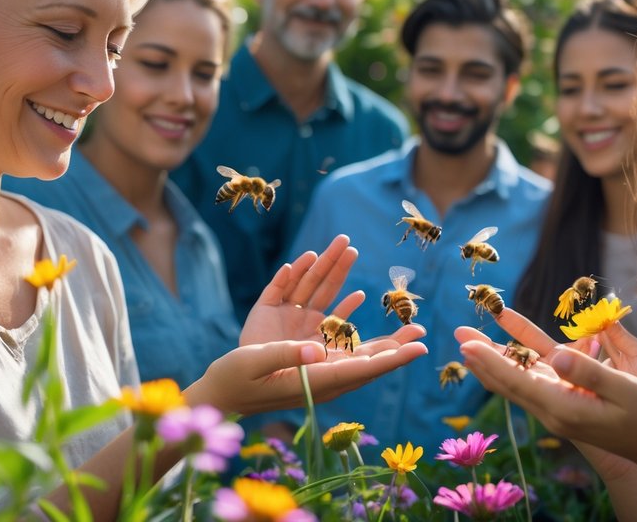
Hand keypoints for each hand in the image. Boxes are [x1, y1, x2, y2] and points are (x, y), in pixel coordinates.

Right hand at [187, 235, 427, 415]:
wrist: (215, 390)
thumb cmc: (238, 386)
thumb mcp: (260, 371)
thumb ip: (289, 357)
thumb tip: (318, 351)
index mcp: (315, 368)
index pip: (361, 360)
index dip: (392, 353)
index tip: (421, 346)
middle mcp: (310, 345)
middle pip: (346, 320)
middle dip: (364, 299)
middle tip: (409, 308)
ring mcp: (292, 329)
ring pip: (317, 293)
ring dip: (331, 268)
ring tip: (347, 246)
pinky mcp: (272, 317)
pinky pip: (286, 291)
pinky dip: (293, 275)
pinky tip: (305, 260)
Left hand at [454, 309, 636, 467]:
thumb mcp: (625, 390)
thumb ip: (590, 373)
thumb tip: (558, 356)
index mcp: (565, 407)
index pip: (518, 381)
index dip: (490, 360)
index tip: (466, 344)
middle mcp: (556, 411)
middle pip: (509, 381)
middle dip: (482, 358)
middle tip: (457, 335)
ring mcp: (561, 410)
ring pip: (519, 381)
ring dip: (495, 360)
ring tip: (473, 342)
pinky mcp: (570, 406)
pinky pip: (537, 382)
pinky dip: (518, 365)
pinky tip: (511, 355)